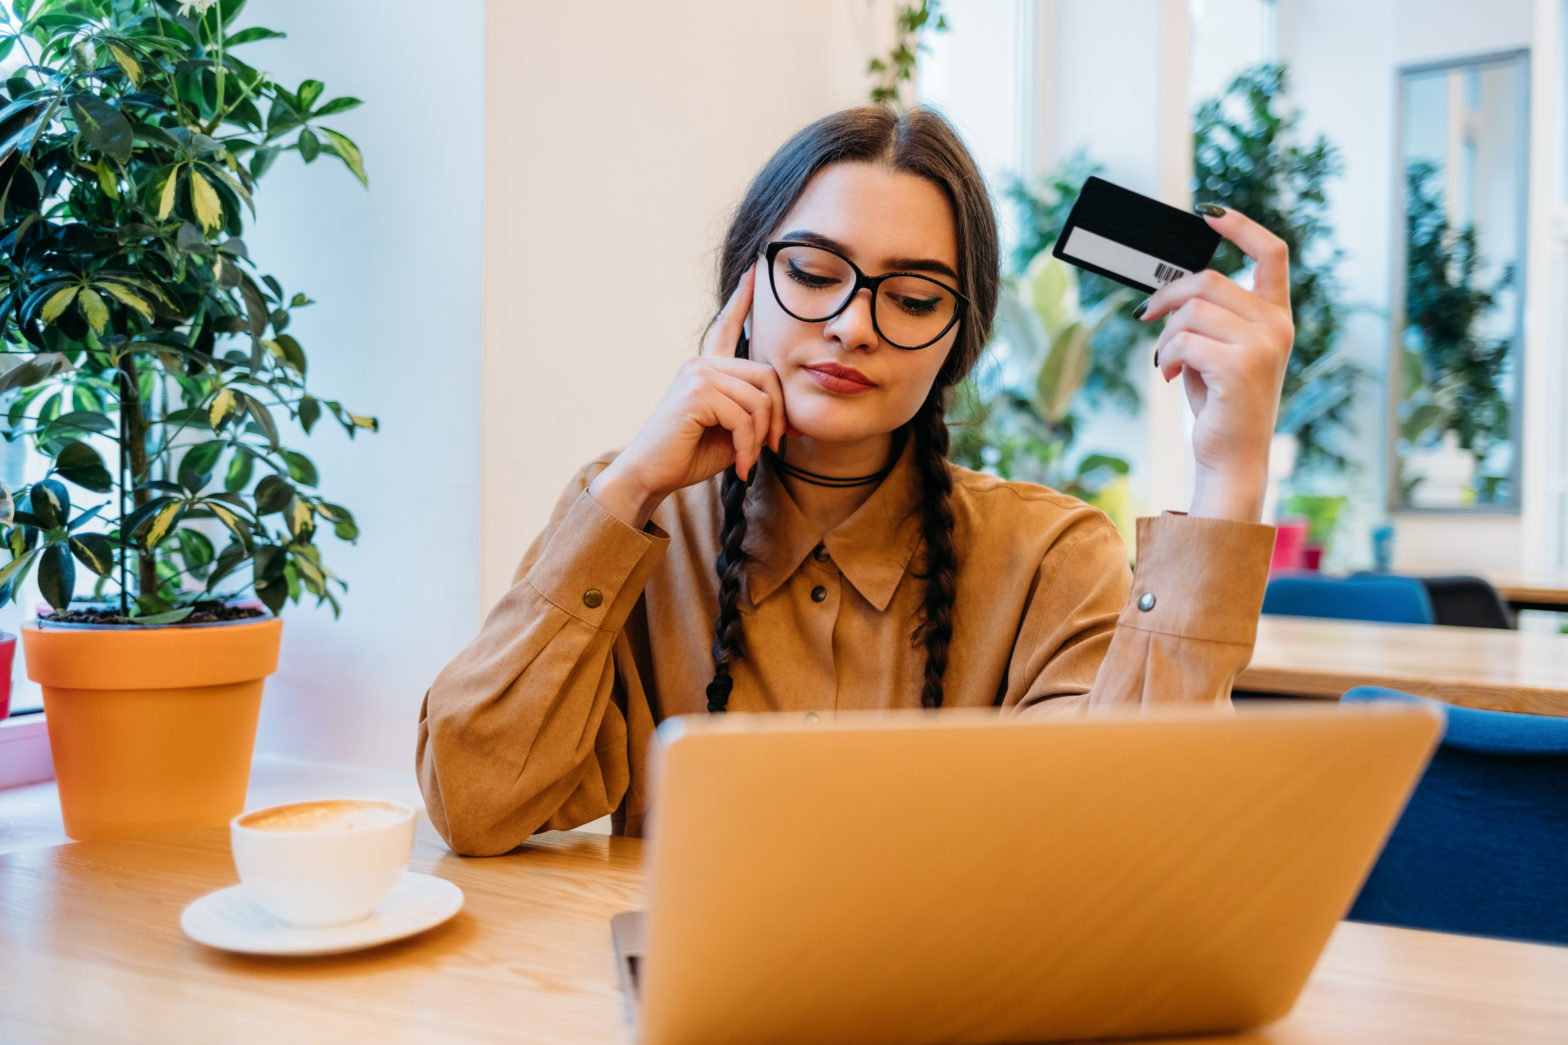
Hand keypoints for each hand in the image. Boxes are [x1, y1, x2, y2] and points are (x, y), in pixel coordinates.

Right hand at [588, 262, 788, 528]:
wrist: (650, 475)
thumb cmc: (688, 456)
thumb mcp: (733, 434)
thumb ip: (757, 418)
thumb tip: (796, 423)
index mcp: (707, 369)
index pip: (727, 328)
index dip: (742, 302)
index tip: (753, 274)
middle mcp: (701, 364)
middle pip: (767, 376)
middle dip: (778, 416)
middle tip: (774, 447)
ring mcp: (698, 374)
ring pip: (759, 401)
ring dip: (761, 438)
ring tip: (750, 461)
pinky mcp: (697, 392)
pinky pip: (745, 417)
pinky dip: (749, 447)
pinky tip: (740, 466)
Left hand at [1139, 207, 1293, 522]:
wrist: (1233, 458)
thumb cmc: (1222, 405)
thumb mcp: (1217, 350)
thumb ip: (1209, 315)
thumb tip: (1169, 286)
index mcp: (1276, 317)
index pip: (1272, 254)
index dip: (1241, 227)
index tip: (1209, 213)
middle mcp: (1277, 326)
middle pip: (1209, 281)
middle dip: (1168, 296)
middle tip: (1146, 315)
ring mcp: (1264, 344)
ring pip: (1192, 311)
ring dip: (1166, 335)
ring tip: (1168, 362)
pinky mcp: (1241, 365)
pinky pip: (1184, 340)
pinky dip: (1168, 357)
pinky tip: (1172, 376)